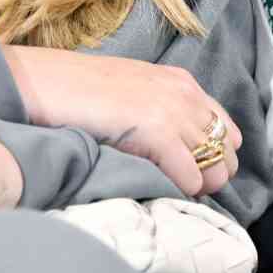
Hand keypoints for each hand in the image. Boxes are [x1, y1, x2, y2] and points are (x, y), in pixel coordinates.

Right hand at [1, 45, 241, 198]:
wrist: (45, 82)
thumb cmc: (78, 91)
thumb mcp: (132, 90)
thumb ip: (159, 108)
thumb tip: (175, 146)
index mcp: (182, 83)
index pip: (226, 129)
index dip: (213, 155)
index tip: (191, 171)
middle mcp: (185, 95)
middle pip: (226, 152)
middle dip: (210, 175)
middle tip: (182, 188)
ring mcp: (174, 112)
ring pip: (215, 168)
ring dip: (197, 186)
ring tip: (169, 190)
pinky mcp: (158, 132)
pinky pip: (191, 178)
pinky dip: (179, 190)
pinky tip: (157, 187)